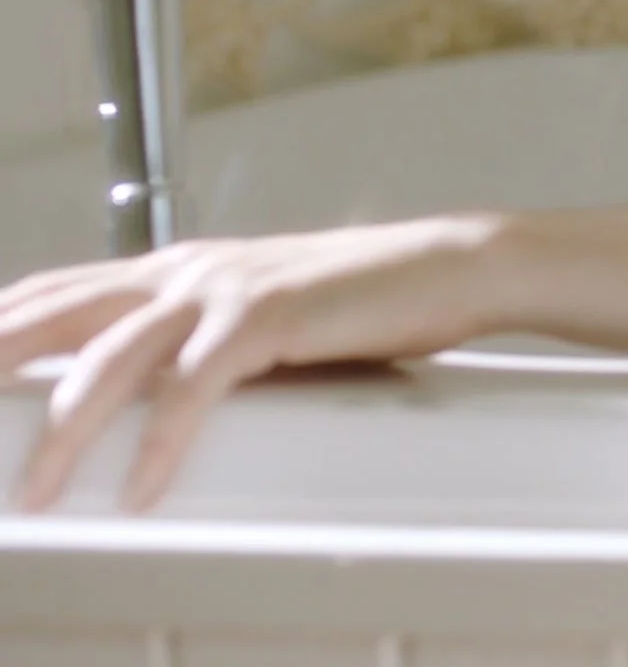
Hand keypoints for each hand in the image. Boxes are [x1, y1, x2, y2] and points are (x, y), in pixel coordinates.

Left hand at [0, 214, 506, 512]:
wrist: (455, 265)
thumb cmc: (373, 297)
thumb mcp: (267, 314)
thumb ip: (210, 342)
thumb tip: (163, 396)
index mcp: (181, 267)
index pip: (56, 291)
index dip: (1, 326)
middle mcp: (188, 269)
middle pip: (56, 315)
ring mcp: (225, 289)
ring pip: (109, 359)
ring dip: (62, 431)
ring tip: (36, 490)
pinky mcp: (267, 317)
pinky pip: (193, 387)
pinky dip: (161, 442)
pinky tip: (143, 486)